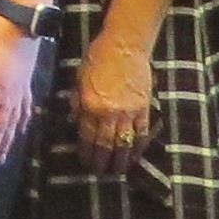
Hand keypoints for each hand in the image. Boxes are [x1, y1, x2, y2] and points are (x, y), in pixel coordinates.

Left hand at [69, 33, 155, 176]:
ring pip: (124, 144)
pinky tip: (135, 156)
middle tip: (100, 173)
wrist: (124, 45)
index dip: (86, 153)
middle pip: (105, 145)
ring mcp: (129, 112)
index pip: (87, 137)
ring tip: (118, 171)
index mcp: (90, 105)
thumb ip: (77, 103)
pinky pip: (142, 134)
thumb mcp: (79, 80)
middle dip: (102, 162)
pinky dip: (138, 148)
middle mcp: (109, 113)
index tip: (85, 163)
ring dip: (121, 160)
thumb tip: (75, 122)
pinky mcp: (144, 109)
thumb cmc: (97, 59)